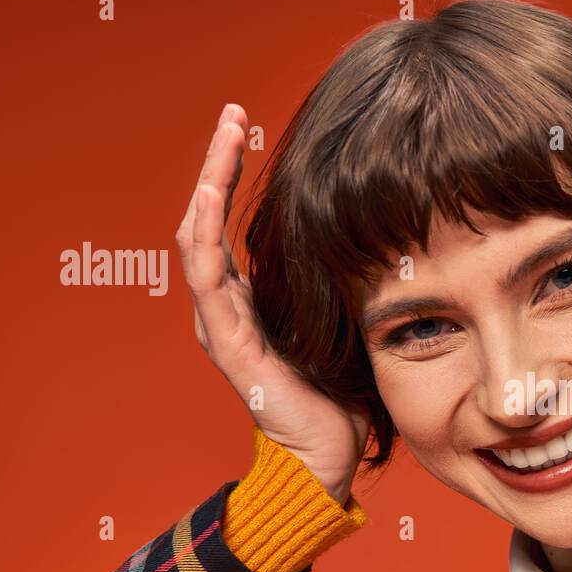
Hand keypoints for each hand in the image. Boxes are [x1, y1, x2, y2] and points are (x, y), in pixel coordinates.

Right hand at [174, 103, 369, 503]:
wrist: (326, 458)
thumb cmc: (337, 395)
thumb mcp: (338, 321)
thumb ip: (333, 281)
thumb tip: (371, 232)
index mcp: (246, 302)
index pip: (227, 224)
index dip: (231, 173)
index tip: (245, 125)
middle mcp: (226, 309)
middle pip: (206, 220)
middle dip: (217, 163)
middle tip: (230, 113)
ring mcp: (223, 326)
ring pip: (200, 239)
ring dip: (210, 183)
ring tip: (224, 135)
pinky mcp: (231, 346)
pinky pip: (209, 282)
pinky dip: (205, 234)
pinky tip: (210, 194)